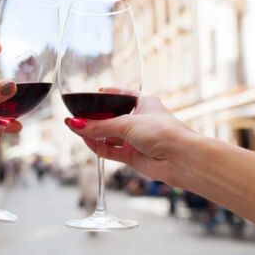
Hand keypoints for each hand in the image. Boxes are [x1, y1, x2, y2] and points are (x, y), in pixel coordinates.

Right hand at [65, 93, 196, 186]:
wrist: (181, 158)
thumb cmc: (163, 132)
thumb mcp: (127, 124)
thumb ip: (99, 126)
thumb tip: (76, 124)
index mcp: (144, 103)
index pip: (120, 95)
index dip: (106, 95)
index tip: (90, 95)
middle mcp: (139, 120)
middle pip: (110, 118)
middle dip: (93, 118)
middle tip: (74, 116)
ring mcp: (135, 139)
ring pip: (108, 135)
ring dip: (92, 132)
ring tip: (73, 127)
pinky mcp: (132, 156)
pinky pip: (109, 150)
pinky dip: (97, 146)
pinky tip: (84, 139)